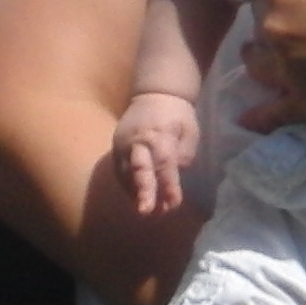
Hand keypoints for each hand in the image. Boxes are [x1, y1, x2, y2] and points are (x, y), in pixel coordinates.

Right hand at [112, 92, 201, 217]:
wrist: (154, 93)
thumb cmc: (177, 114)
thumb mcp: (189, 131)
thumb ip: (184, 154)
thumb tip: (175, 174)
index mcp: (161, 135)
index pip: (165, 165)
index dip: (169, 186)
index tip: (174, 204)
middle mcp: (139, 141)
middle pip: (139, 169)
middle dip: (143, 191)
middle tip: (146, 211)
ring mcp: (123, 144)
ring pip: (126, 173)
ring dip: (135, 194)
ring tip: (147, 211)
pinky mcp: (115, 147)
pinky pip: (120, 170)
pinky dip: (127, 186)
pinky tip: (136, 198)